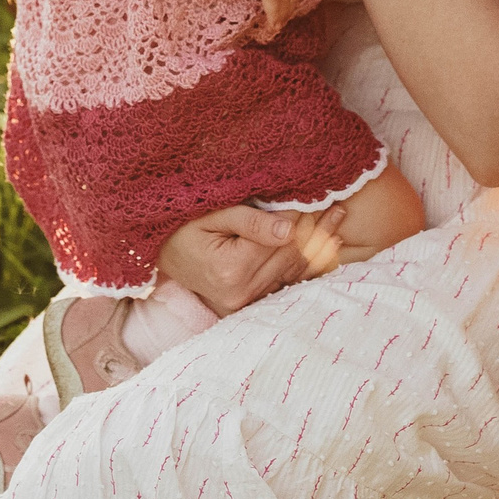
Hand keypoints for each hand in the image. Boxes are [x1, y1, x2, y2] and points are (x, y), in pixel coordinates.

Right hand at [156, 203, 346, 312]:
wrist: (159, 254)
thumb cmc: (181, 225)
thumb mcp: (212, 215)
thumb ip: (250, 222)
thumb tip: (289, 228)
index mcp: (231, 269)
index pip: (280, 239)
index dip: (301, 216)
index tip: (321, 194)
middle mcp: (240, 292)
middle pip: (290, 256)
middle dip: (316, 229)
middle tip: (339, 206)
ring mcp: (245, 302)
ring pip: (293, 270)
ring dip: (318, 244)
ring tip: (338, 219)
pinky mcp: (248, 304)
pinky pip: (285, 282)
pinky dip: (307, 263)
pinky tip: (327, 245)